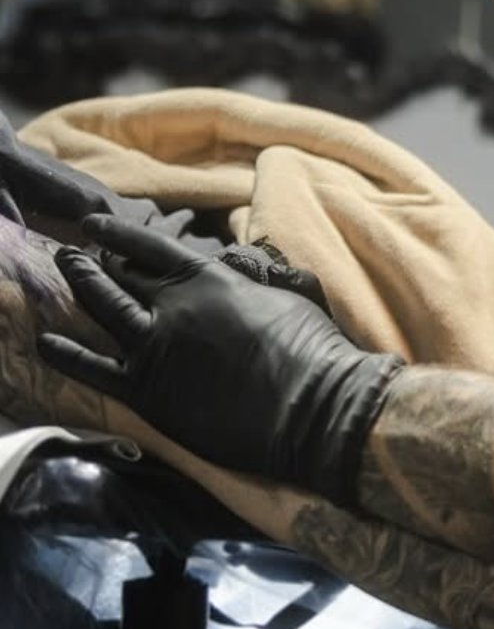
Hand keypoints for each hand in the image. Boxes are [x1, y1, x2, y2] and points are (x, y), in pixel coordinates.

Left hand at [37, 214, 403, 504]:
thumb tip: (246, 268)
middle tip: (72, 253)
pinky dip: (65, 353)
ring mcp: (154, 346)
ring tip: (62, 271)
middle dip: (94, 261)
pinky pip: (93, 368)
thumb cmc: (312, 346)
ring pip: (102, 307)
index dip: (119, 234)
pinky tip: (45, 340)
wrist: (310, 403)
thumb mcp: (291, 291)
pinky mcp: (146, 390)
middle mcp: (173, 305)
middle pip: (121, 276)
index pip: (152, 248)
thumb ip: (258, 277)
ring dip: (79, 286)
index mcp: (210, 278)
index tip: (94, 225)